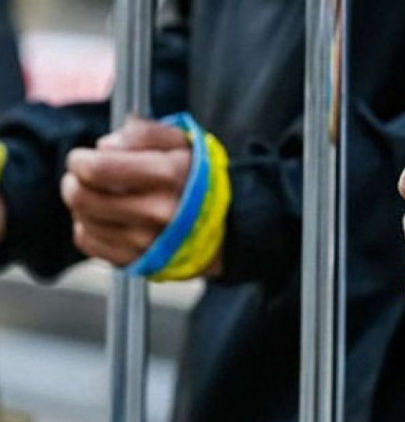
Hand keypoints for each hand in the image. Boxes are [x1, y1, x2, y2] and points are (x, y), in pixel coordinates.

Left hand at [62, 116, 190, 266]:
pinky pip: (89, 243)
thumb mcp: (184, 142)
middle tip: (84, 176)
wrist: (229, 226)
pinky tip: (106, 218)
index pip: (96, 169)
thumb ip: (144, 133)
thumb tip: (105, 145)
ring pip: (83, 220)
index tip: (84, 157)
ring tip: (100, 196)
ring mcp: (146, 241)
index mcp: (167, 176)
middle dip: (74, 181)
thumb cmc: (202, 179)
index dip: (80, 159)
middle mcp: (156, 212)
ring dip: (82, 204)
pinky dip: (89, 227)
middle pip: (82, 198)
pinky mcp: (138, 261)